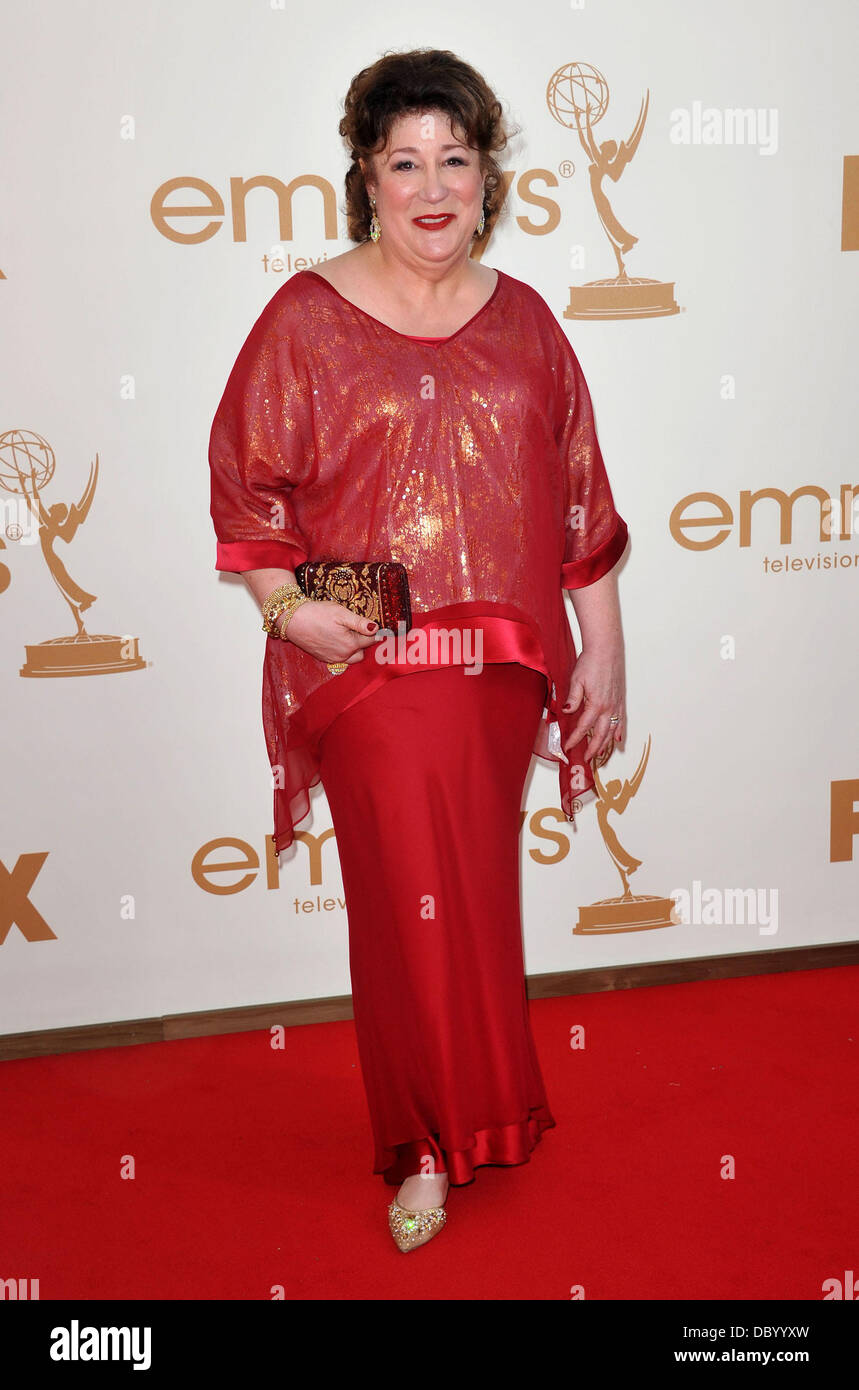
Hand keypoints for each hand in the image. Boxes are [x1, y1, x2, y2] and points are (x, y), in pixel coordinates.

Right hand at [277, 599, 378, 665]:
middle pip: (363, 652)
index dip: (377, 632)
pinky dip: (342, 652)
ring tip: (349, 634)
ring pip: (351, 658)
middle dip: (364, 642)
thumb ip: (359, 623)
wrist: (292, 620)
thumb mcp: (340, 613)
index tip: (382, 627)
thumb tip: (376, 628)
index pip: (371, 640)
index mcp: (350, 644)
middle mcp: (343, 655)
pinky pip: (339, 659)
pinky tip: (337, 639)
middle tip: (361, 629)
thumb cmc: (316, 613)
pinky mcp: (323, 658)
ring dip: (353, 649)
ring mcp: (332, 659)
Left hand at [561, 643, 625, 765]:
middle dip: (592, 748)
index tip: (568, 747)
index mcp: (596, 704)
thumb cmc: (590, 662)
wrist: (606, 650)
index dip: (575, 739)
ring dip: (606, 743)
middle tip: (585, 758)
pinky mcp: (620, 699)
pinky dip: (620, 731)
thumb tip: (567, 712)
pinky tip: (618, 739)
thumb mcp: (576, 680)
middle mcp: (608, 707)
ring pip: (612, 730)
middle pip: (600, 734)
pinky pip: (621, 720)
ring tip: (600, 753)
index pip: (583, 727)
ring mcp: (616, 704)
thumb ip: (572, 698)